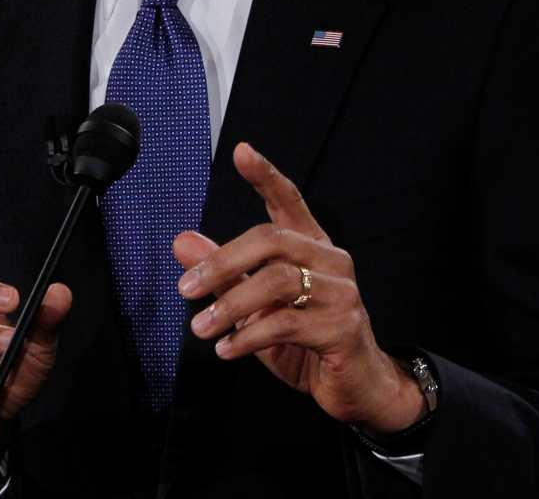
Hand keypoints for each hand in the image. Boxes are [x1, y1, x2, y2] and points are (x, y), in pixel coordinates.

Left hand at [172, 143, 424, 434]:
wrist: (357, 386)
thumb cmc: (305, 340)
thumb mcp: (256, 306)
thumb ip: (224, 273)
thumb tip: (181, 242)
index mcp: (311, 247)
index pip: (289, 201)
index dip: (266, 176)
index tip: (241, 152)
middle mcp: (330, 261)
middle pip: (272, 240)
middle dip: (222, 262)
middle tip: (186, 289)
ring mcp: (341, 293)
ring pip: (278, 281)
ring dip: (231, 305)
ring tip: (201, 327)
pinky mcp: (342, 328)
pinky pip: (286, 323)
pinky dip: (249, 337)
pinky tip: (227, 350)